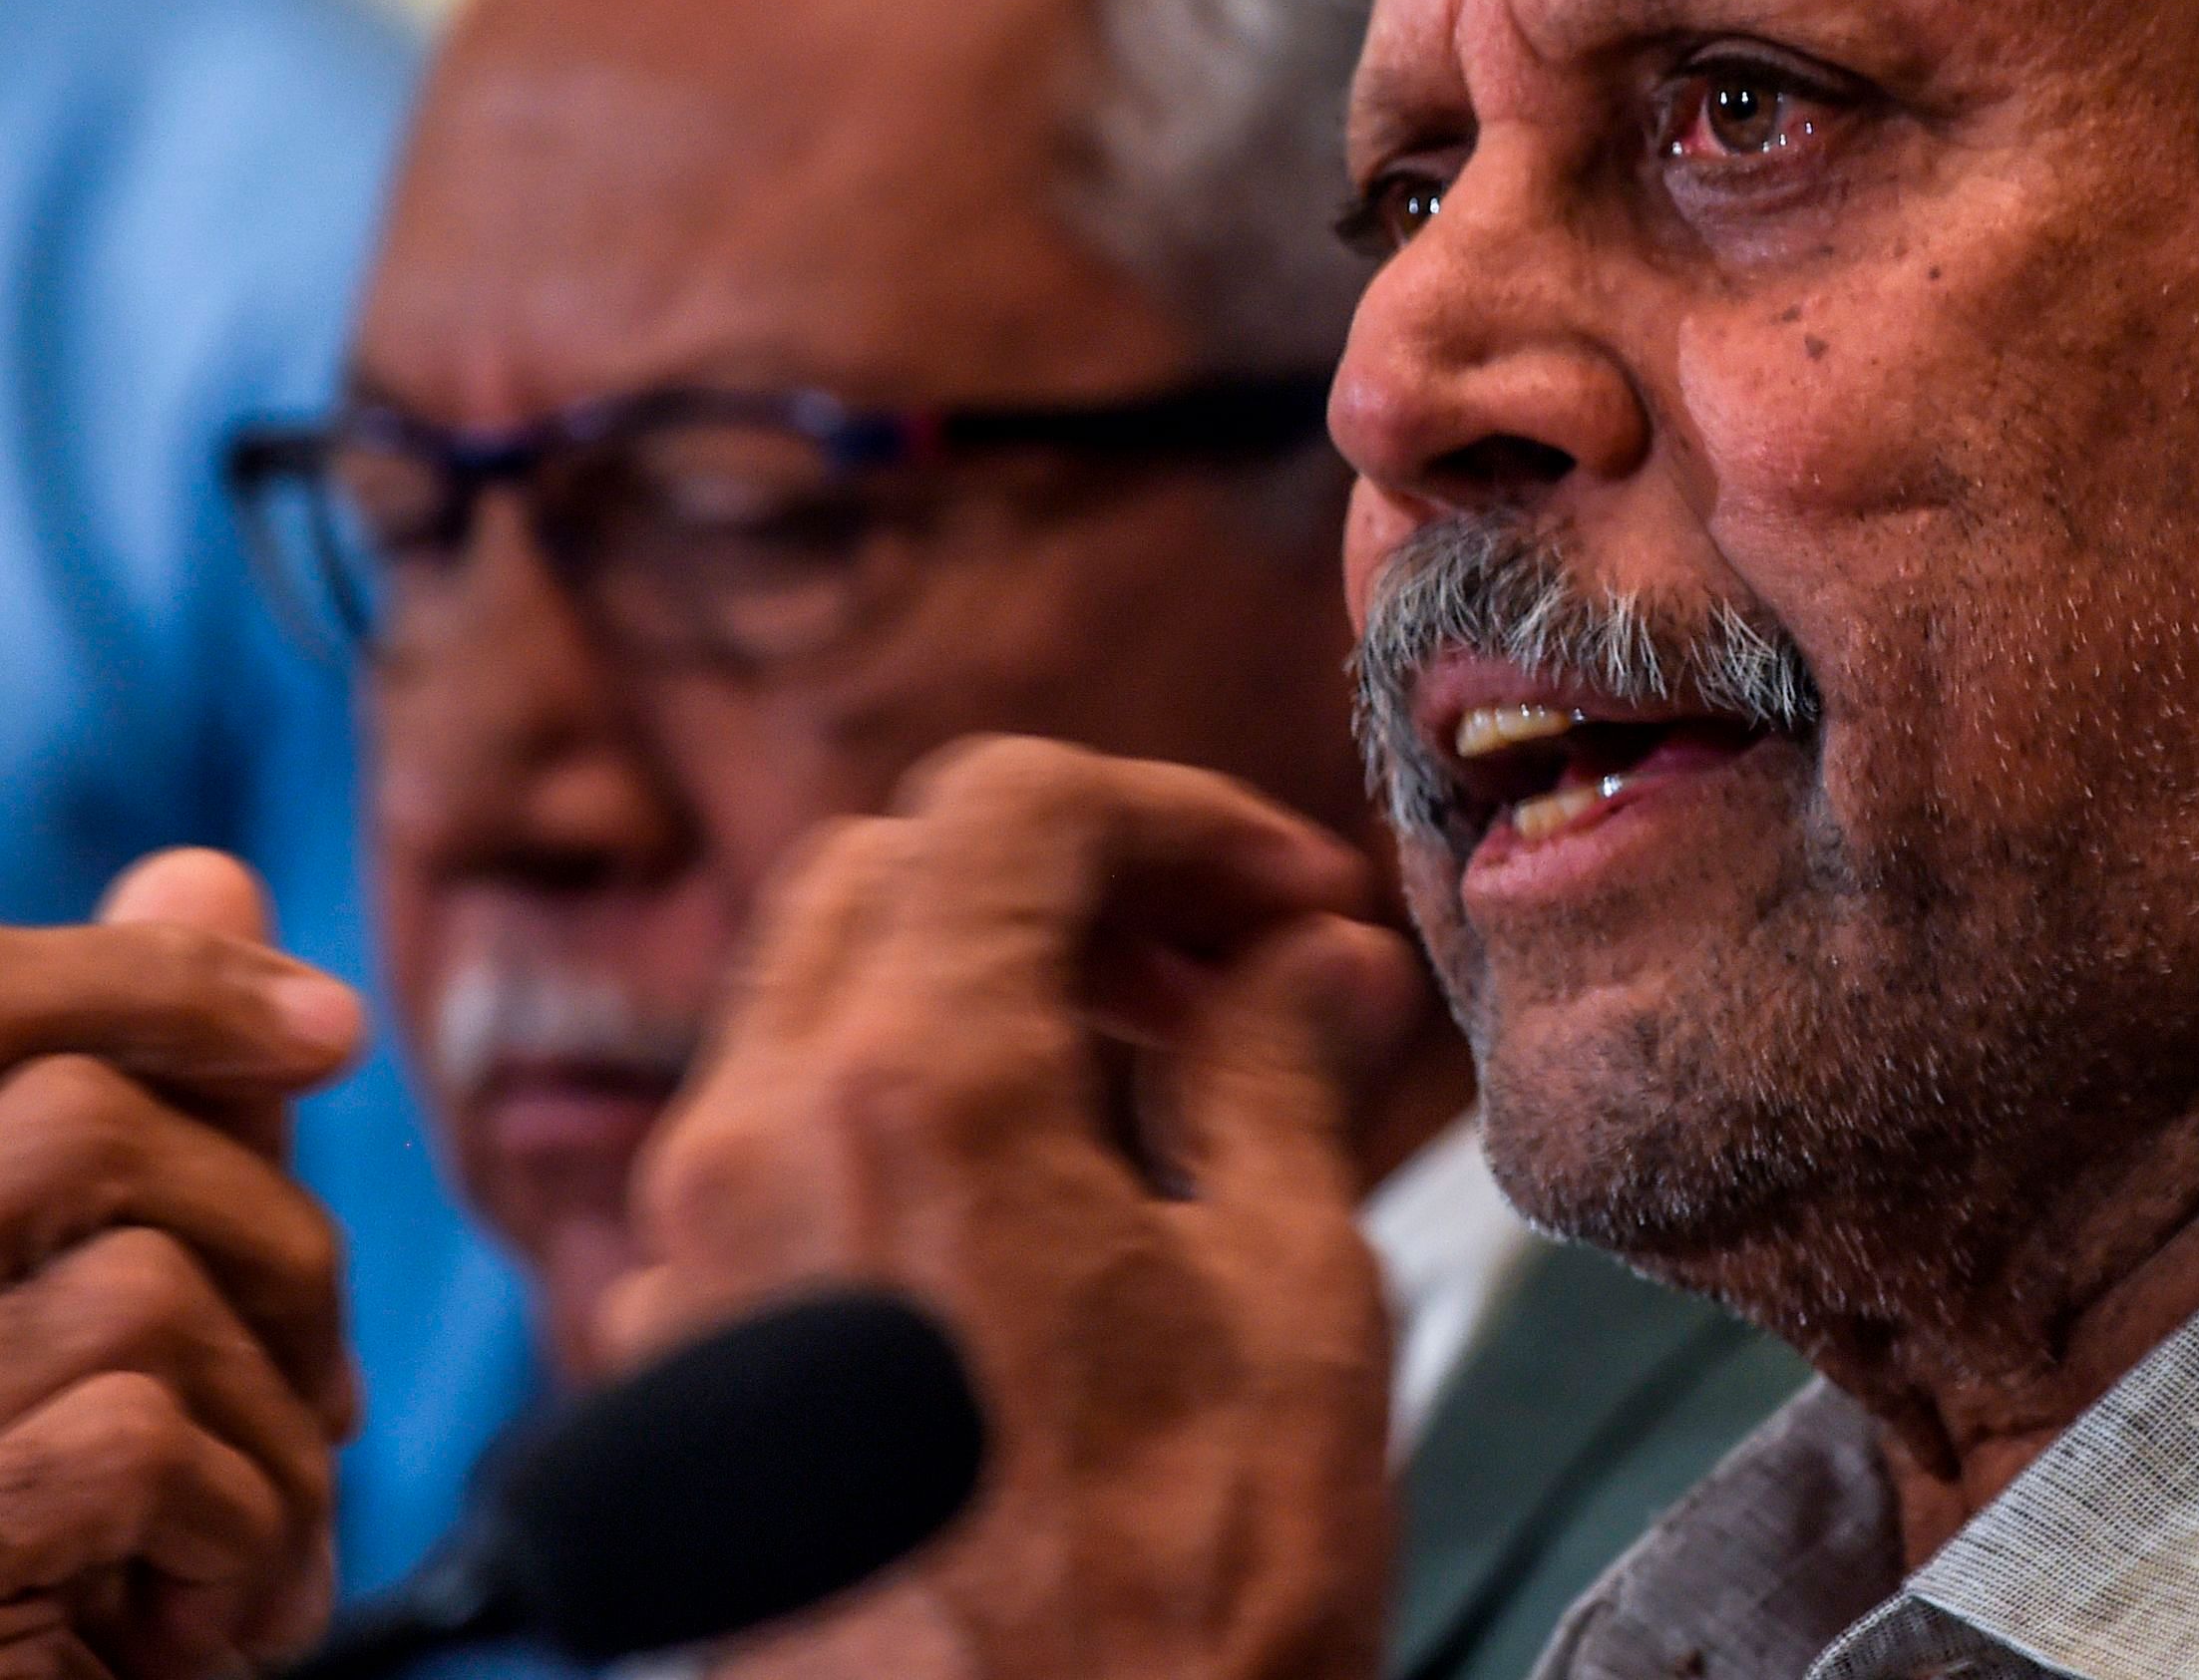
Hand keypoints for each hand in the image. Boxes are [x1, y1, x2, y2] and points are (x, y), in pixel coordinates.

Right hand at [0, 853, 362, 1679]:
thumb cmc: (102, 1540)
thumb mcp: (142, 1310)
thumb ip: (160, 1102)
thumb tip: (208, 864)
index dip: (155, 976)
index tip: (329, 1031)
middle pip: (79, 1126)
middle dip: (271, 1245)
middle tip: (320, 1393)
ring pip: (139, 1286)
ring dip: (268, 1419)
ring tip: (259, 1527)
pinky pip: (131, 1444)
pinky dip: (234, 1535)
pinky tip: (206, 1614)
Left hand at [609, 739, 1429, 1679]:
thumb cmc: (1179, 1601)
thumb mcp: (1287, 1294)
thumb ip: (1277, 1073)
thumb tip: (1309, 955)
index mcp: (914, 1090)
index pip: (1014, 806)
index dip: (1179, 817)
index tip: (1290, 898)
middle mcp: (755, 1148)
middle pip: (890, 872)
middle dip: (1072, 878)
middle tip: (1224, 965)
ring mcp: (692, 1265)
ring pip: (816, 1005)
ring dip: (985, 986)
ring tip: (1151, 1087)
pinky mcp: (680, 1371)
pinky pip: (774, 1152)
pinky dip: (904, 1110)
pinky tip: (1041, 1210)